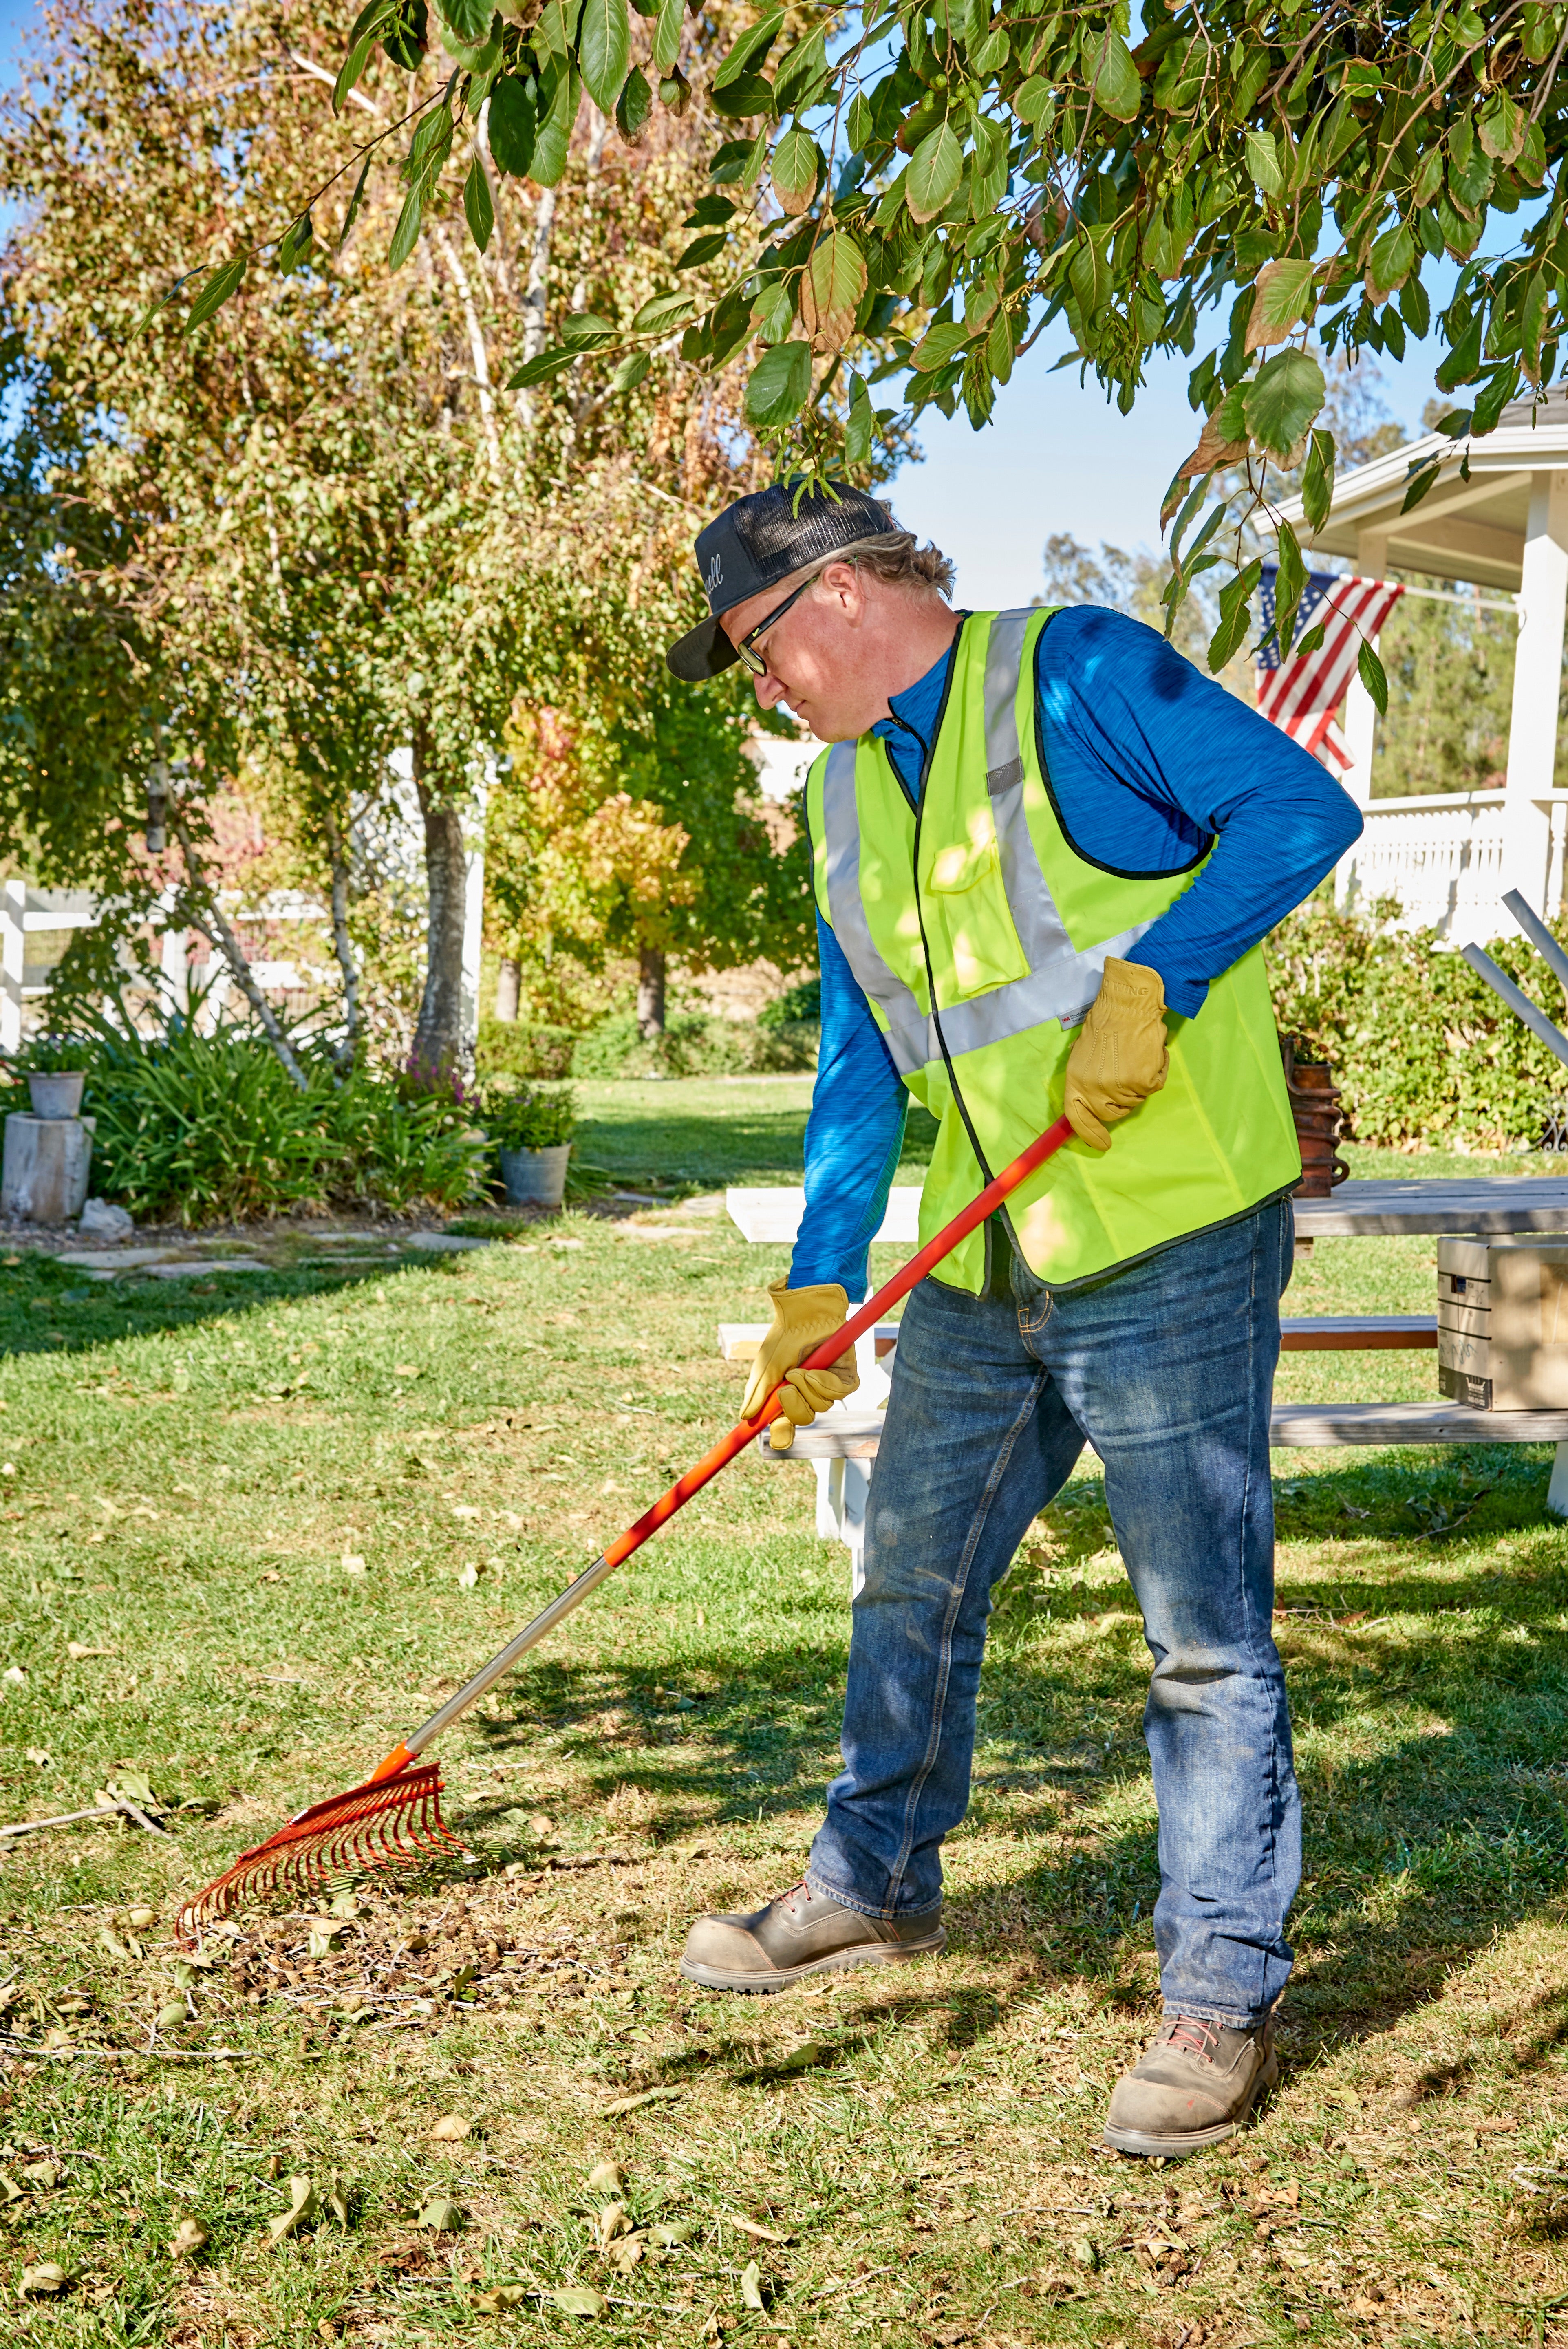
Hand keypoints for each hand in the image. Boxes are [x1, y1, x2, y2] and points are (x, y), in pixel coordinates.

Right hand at [741, 1279, 858, 1452]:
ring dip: (807, 1389)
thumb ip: (757, 1392)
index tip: (779, 1441)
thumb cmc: (783, 1336)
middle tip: (786, 1389)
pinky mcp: (845, 1375)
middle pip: (804, 1418)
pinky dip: (824, 1384)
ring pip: (821, 1406)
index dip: (783, 1434)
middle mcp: (808, 1391)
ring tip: (800, 1369)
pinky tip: (815, 1369)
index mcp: (787, 1393)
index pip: (785, 1422)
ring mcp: (827, 1383)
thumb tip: (746, 1417)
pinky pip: (839, 1394)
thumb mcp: (765, 1366)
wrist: (804, 1312)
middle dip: (794, 1407)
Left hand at [1063, 956, 1169, 1150]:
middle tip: (1126, 1077)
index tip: (1102, 1144)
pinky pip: (1153, 1086)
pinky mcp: (1143, 1082)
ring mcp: (1119, 1087)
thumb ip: (1084, 1077)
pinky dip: (1156, 1072)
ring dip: (1139, 1083)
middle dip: (1120, 1101)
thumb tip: (1087, 1097)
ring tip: (1136, 1056)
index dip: (1090, 1134)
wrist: (1129, 1006)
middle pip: (1110, 1113)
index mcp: (1075, 1080)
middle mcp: (1095, 1088)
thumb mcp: (1081, 1052)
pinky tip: (1150, 1054)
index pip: (1077, 1118)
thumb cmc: (1106, 1024)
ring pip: (1135, 1099)